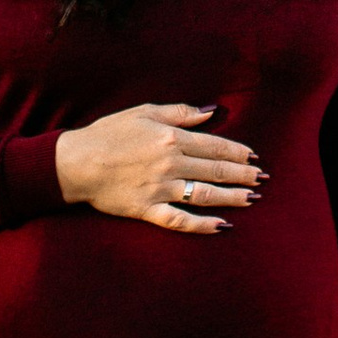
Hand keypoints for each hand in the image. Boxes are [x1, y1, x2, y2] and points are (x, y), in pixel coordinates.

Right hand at [54, 102, 263, 232]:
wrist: (75, 163)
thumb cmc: (108, 134)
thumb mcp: (144, 113)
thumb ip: (180, 112)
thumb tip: (211, 111)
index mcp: (171, 138)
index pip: (214, 145)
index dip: (238, 152)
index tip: (254, 156)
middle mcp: (171, 164)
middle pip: (216, 170)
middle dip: (243, 174)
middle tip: (263, 178)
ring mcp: (161, 189)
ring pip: (206, 195)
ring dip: (233, 197)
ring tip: (252, 198)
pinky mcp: (148, 210)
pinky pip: (181, 220)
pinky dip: (203, 225)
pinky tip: (221, 226)